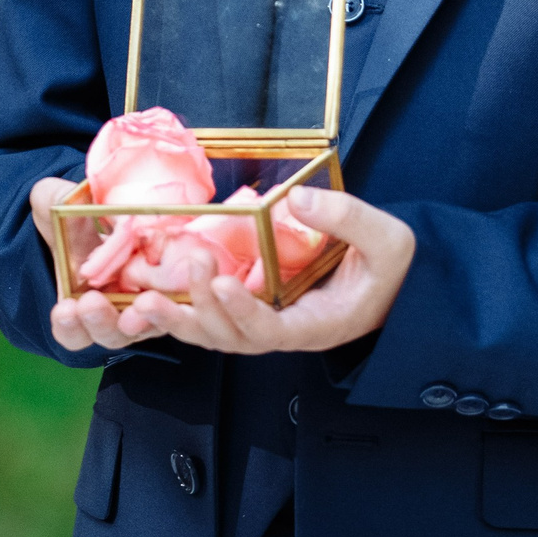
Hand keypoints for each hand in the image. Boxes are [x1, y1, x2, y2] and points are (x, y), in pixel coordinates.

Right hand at [34, 174, 170, 351]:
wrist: (122, 202)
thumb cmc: (81, 211)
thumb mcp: (61, 203)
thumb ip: (53, 202)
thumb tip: (59, 198)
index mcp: (80, 301)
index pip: (71, 329)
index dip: (68, 325)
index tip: (65, 308)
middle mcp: (114, 310)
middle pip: (109, 333)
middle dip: (100, 322)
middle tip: (91, 303)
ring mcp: (147, 303)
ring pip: (144, 326)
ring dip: (138, 321)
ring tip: (136, 308)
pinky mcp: (177, 291)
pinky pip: (177, 305)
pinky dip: (174, 302)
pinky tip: (174, 286)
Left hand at [117, 186, 415, 355]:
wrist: (393, 283)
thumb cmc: (392, 267)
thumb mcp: (388, 240)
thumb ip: (346, 217)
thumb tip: (294, 198)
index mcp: (316, 325)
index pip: (273, 330)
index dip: (244, 311)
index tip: (224, 282)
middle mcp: (284, 332)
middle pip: (232, 339)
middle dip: (202, 311)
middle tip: (184, 271)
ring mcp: (264, 322)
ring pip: (213, 334)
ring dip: (180, 318)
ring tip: (144, 297)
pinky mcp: (250, 306)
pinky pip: (210, 317)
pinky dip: (180, 309)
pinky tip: (149, 291)